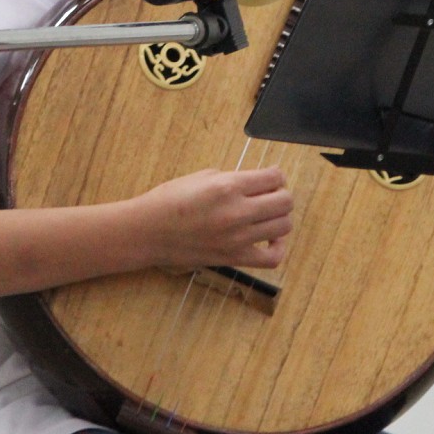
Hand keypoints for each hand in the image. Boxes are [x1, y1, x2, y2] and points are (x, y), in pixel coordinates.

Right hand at [134, 167, 292, 271]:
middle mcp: (237, 212)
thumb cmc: (169, 200)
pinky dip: (278, 248)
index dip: (277, 176)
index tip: (272, 177)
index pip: (274, 178)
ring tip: (268, 215)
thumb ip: (233, 178)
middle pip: (285, 202)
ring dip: (280, 217)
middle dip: (282, 194)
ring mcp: (237, 238)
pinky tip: (270, 239)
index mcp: (228, 186)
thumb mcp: (202, 176)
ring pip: (283, 226)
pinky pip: (272, 258)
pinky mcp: (233, 257)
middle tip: (271, 195)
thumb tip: (256, 182)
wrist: (148, 232)